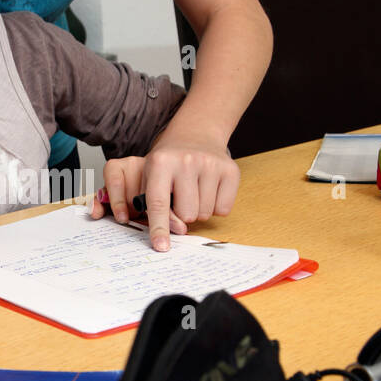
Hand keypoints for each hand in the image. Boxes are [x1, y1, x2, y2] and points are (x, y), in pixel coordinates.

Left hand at [90, 138, 239, 252]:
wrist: (196, 134)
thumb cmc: (169, 162)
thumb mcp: (150, 175)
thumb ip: (150, 204)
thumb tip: (169, 232)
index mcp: (160, 162)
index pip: (158, 203)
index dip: (159, 228)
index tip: (161, 246)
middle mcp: (186, 161)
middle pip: (186, 215)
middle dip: (182, 214)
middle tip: (180, 197)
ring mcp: (210, 164)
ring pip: (205, 214)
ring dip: (199, 210)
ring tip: (194, 191)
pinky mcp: (230, 170)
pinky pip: (223, 209)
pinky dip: (216, 206)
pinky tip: (209, 189)